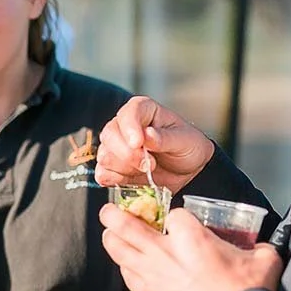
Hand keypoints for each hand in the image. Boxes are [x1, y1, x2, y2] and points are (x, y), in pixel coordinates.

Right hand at [95, 96, 215, 191]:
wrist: (188, 171)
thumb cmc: (188, 148)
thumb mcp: (186, 141)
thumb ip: (166, 138)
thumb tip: (147, 135)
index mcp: (144, 111)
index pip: (129, 112)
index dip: (130, 127)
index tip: (138, 143)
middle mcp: (124, 125)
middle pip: (110, 135)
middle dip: (128, 155)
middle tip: (150, 164)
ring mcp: (115, 146)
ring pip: (105, 156)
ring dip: (125, 168)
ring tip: (147, 171)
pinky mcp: (112, 167)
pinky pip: (102, 174)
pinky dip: (117, 180)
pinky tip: (134, 178)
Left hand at [99, 205, 283, 290]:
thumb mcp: (263, 261)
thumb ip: (257, 248)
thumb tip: (259, 249)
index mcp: (192, 237)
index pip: (173, 214)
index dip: (176, 217)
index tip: (178, 223)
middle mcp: (164, 252)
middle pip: (126, 224)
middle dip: (114, 214)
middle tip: (109, 211)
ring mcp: (151, 275)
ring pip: (117, 249)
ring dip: (111, 238)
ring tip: (109, 234)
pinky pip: (126, 275)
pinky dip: (124, 266)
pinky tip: (127, 265)